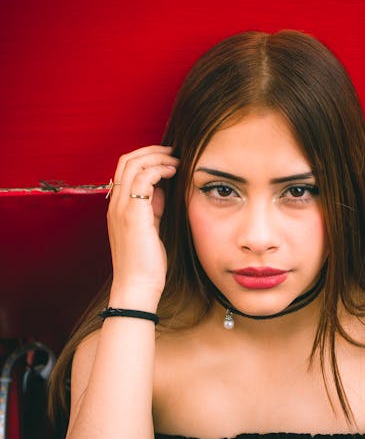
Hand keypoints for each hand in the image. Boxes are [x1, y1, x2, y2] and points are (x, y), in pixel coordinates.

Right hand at [106, 145, 178, 303]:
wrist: (138, 286)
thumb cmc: (146, 263)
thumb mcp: (151, 228)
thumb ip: (153, 207)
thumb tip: (163, 189)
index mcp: (117, 207)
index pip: (125, 169)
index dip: (146, 157)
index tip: (168, 159)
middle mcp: (115, 204)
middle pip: (126, 160)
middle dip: (152, 151)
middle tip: (173, 152)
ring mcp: (121, 208)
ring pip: (133, 164)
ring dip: (157, 157)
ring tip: (176, 160)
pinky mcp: (133, 215)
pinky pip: (143, 179)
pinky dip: (159, 169)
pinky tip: (173, 172)